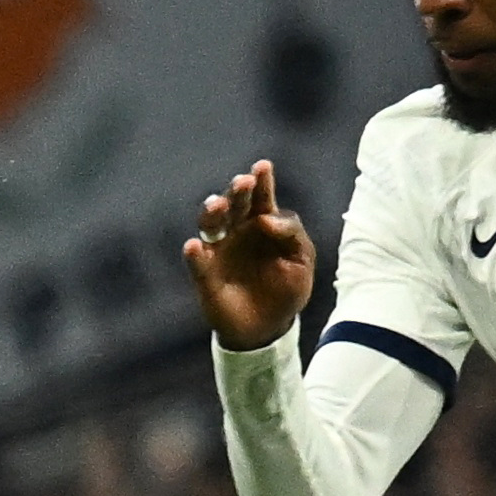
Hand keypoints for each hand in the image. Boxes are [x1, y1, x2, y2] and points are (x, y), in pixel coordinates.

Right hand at [180, 159, 313, 350]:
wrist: (269, 327)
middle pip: (233, 204)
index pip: (261, 197)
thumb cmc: (287, 288)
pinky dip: (193, 255)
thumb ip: (292, 234)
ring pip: (210, 225)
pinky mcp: (204, 274)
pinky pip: (196, 263)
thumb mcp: (302, 260)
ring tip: (218, 207)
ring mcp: (218, 251)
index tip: (262, 167)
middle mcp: (237, 230)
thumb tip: (266, 219)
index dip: (261, 181)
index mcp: (262, 222)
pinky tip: (194, 247)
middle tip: (243, 183)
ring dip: (212, 213)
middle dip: (237, 192)